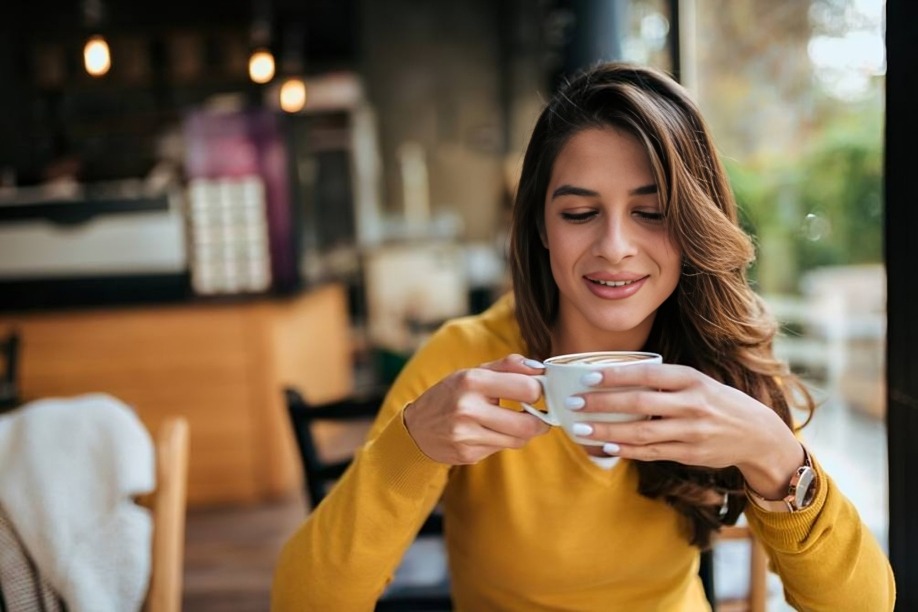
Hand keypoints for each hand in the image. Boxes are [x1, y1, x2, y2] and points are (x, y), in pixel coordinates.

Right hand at [403, 355, 549, 464]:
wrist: (417, 428)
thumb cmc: (451, 395)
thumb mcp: (474, 372)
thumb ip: (508, 366)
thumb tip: (540, 368)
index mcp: (472, 381)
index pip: (527, 389)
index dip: (539, 391)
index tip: (538, 391)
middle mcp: (468, 409)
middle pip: (528, 424)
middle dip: (541, 420)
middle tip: (541, 415)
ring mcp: (467, 435)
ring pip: (518, 440)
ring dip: (525, 432)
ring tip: (516, 421)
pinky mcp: (468, 454)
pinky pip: (502, 449)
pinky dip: (504, 440)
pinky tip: (492, 431)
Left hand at [571, 363, 803, 497]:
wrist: (757, 434)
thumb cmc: (716, 401)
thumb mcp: (697, 382)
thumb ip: (663, 380)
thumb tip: (614, 376)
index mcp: (692, 379)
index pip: (648, 373)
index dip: (617, 375)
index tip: (588, 376)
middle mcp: (693, 404)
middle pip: (639, 403)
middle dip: (602, 403)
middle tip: (574, 402)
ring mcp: (692, 431)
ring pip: (641, 432)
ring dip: (607, 431)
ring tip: (580, 429)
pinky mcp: (691, 454)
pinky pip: (652, 452)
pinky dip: (627, 450)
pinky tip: (606, 447)